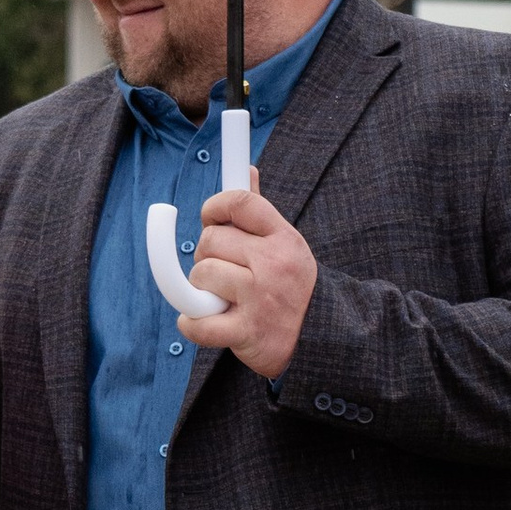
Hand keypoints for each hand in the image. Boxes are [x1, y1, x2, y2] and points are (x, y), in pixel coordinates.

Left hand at [183, 183, 316, 378]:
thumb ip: (260, 212)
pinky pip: (197, 320)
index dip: (215, 206)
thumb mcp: (286, 245)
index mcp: (283, 238)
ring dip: (200, 288)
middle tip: (222, 269)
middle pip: (211, 239)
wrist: (318, 340)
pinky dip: (192, 323)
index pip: (240, 202)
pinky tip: (203, 320)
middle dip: (207, 254)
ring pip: (201, 274)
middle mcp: (273, 264)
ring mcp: (260, 298)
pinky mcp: (247, 331)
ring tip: (222, 296)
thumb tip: (246, 169)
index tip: (209, 217)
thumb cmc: (290, 287)